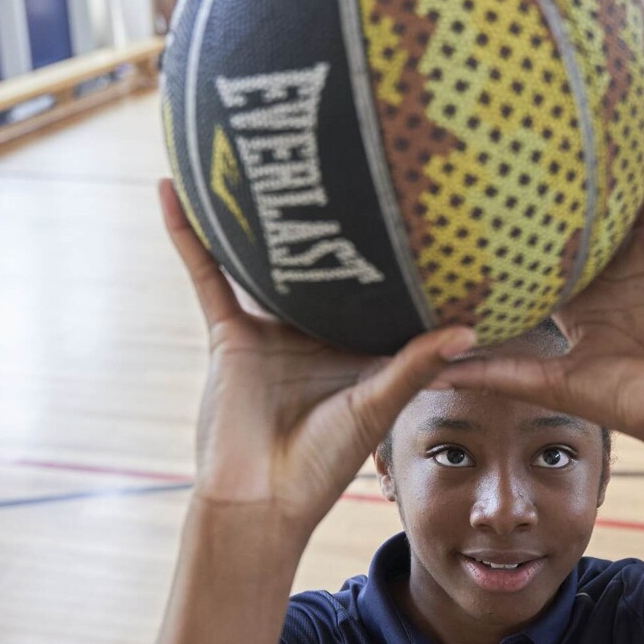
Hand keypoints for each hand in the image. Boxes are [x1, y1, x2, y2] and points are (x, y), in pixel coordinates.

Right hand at [161, 181, 474, 530]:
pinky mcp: (228, 333)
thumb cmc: (325, 464)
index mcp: (359, 346)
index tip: (424, 200)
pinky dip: (189, 235)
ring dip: (257, 211)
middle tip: (346, 145)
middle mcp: (316, 331)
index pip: (382, 286)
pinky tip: (175, 188)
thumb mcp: (377, 406)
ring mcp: (270, 329)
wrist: (261, 498)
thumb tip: (469, 329)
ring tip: (260, 147)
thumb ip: (415, 363)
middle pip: (323, 260)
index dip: (400, 250)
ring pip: (263, 259)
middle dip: (329, 212)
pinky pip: (206, 275)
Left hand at [440, 77, 643, 459]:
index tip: (474, 172)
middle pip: (581, 197)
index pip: (540, 241)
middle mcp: (610, 263)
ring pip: (629, 175)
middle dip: (559, 152)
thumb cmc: (627, 403)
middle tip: (525, 96)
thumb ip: (495, 371)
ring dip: (619, 125)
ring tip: (602, 66)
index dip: (513, 209)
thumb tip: (431, 370)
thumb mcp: (548, 383)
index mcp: (578, 294)